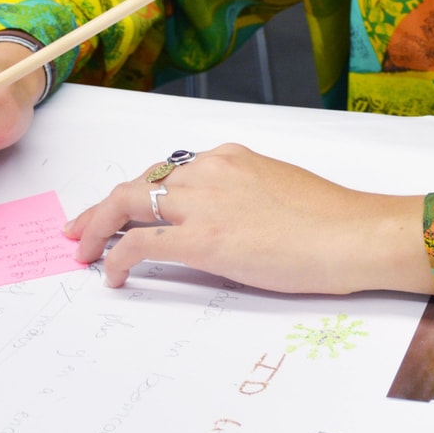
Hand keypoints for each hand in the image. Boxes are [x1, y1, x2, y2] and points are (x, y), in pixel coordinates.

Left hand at [65, 144, 431, 295]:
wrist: (352, 234)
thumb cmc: (332, 220)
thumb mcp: (280, 190)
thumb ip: (243, 195)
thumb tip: (225, 221)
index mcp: (231, 157)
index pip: (169, 171)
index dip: (137, 192)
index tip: (121, 208)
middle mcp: (210, 170)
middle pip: (138, 184)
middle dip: (102, 207)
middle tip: (81, 230)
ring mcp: (204, 202)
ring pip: (129, 205)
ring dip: (99, 229)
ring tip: (86, 253)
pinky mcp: (202, 239)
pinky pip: (141, 244)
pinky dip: (118, 258)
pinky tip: (114, 275)